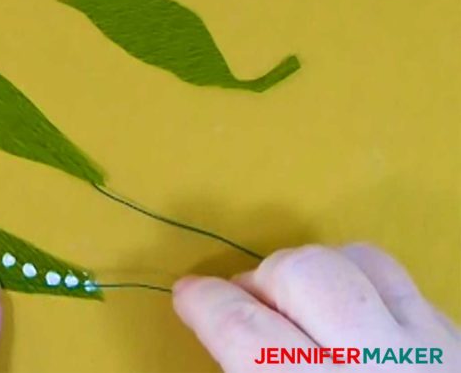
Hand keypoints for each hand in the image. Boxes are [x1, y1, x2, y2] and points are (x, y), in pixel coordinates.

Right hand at [173, 243, 459, 371]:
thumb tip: (223, 349)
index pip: (247, 331)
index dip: (204, 303)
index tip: (188, 293)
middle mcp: (377, 369)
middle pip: (302, 275)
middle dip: (259, 280)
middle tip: (248, 306)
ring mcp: (430, 349)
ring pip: (353, 261)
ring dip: (308, 273)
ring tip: (296, 305)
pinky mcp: (457, 337)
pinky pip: (394, 275)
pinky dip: (355, 276)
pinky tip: (346, 308)